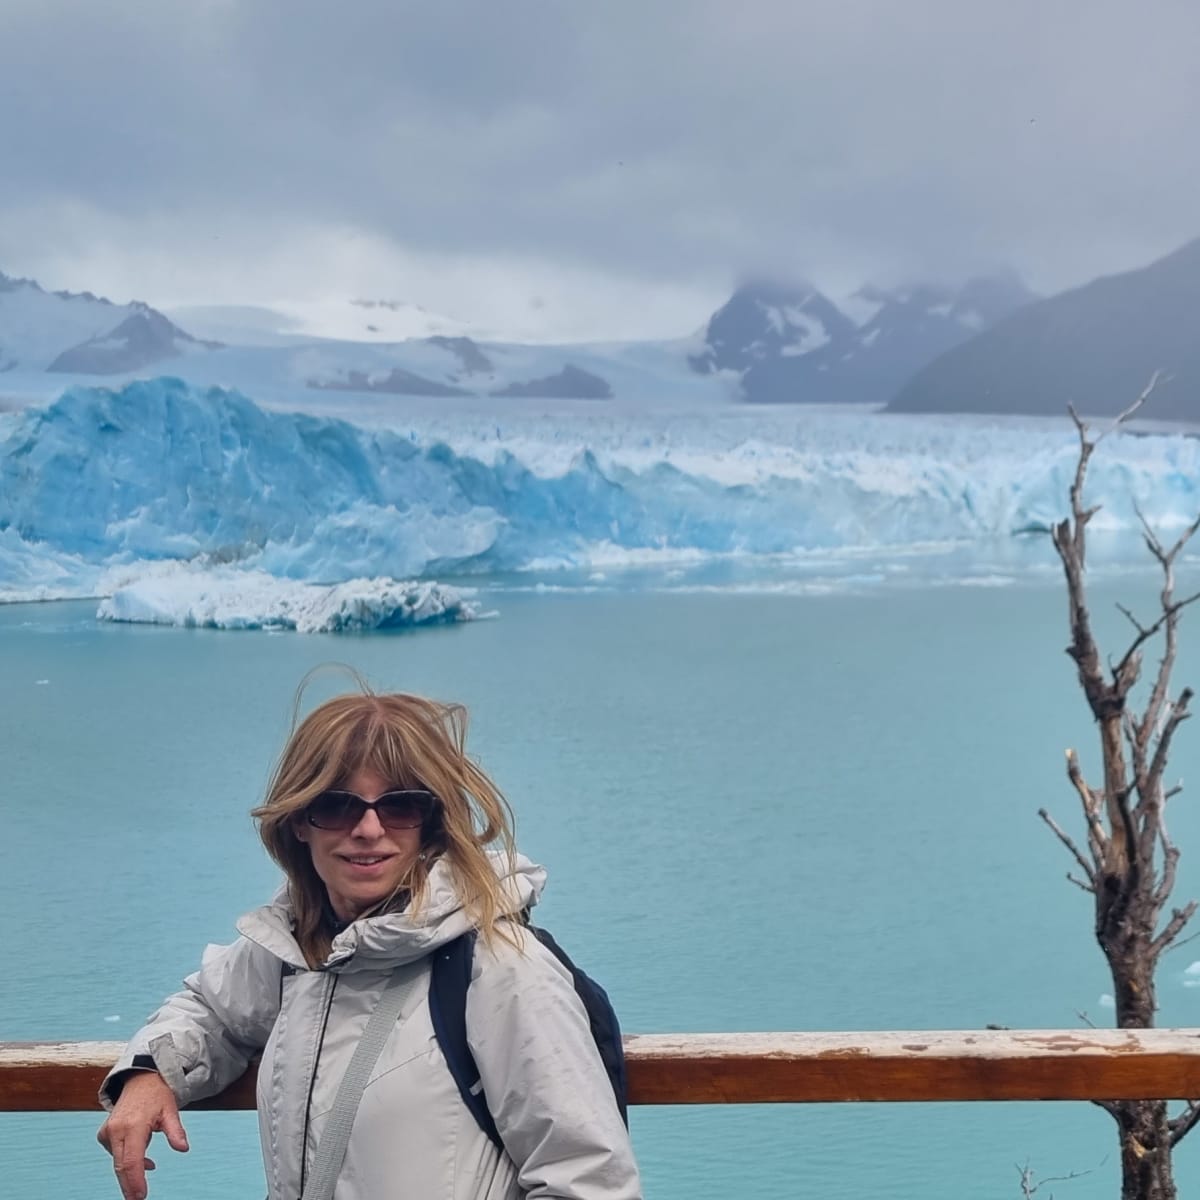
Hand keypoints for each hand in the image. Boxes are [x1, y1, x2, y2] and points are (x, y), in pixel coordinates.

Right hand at [97, 1072, 189, 1199]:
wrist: (140, 1079)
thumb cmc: (156, 1094)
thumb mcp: (171, 1110)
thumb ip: (176, 1131)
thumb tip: (183, 1148)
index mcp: (134, 1125)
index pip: (132, 1161)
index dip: (135, 1181)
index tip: (140, 1196)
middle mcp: (117, 1129)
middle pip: (121, 1166)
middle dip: (129, 1185)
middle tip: (138, 1199)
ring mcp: (108, 1131)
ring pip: (117, 1162)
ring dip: (131, 1171)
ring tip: (148, 1170)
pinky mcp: (104, 1133)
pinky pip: (114, 1154)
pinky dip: (126, 1160)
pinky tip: (142, 1155)